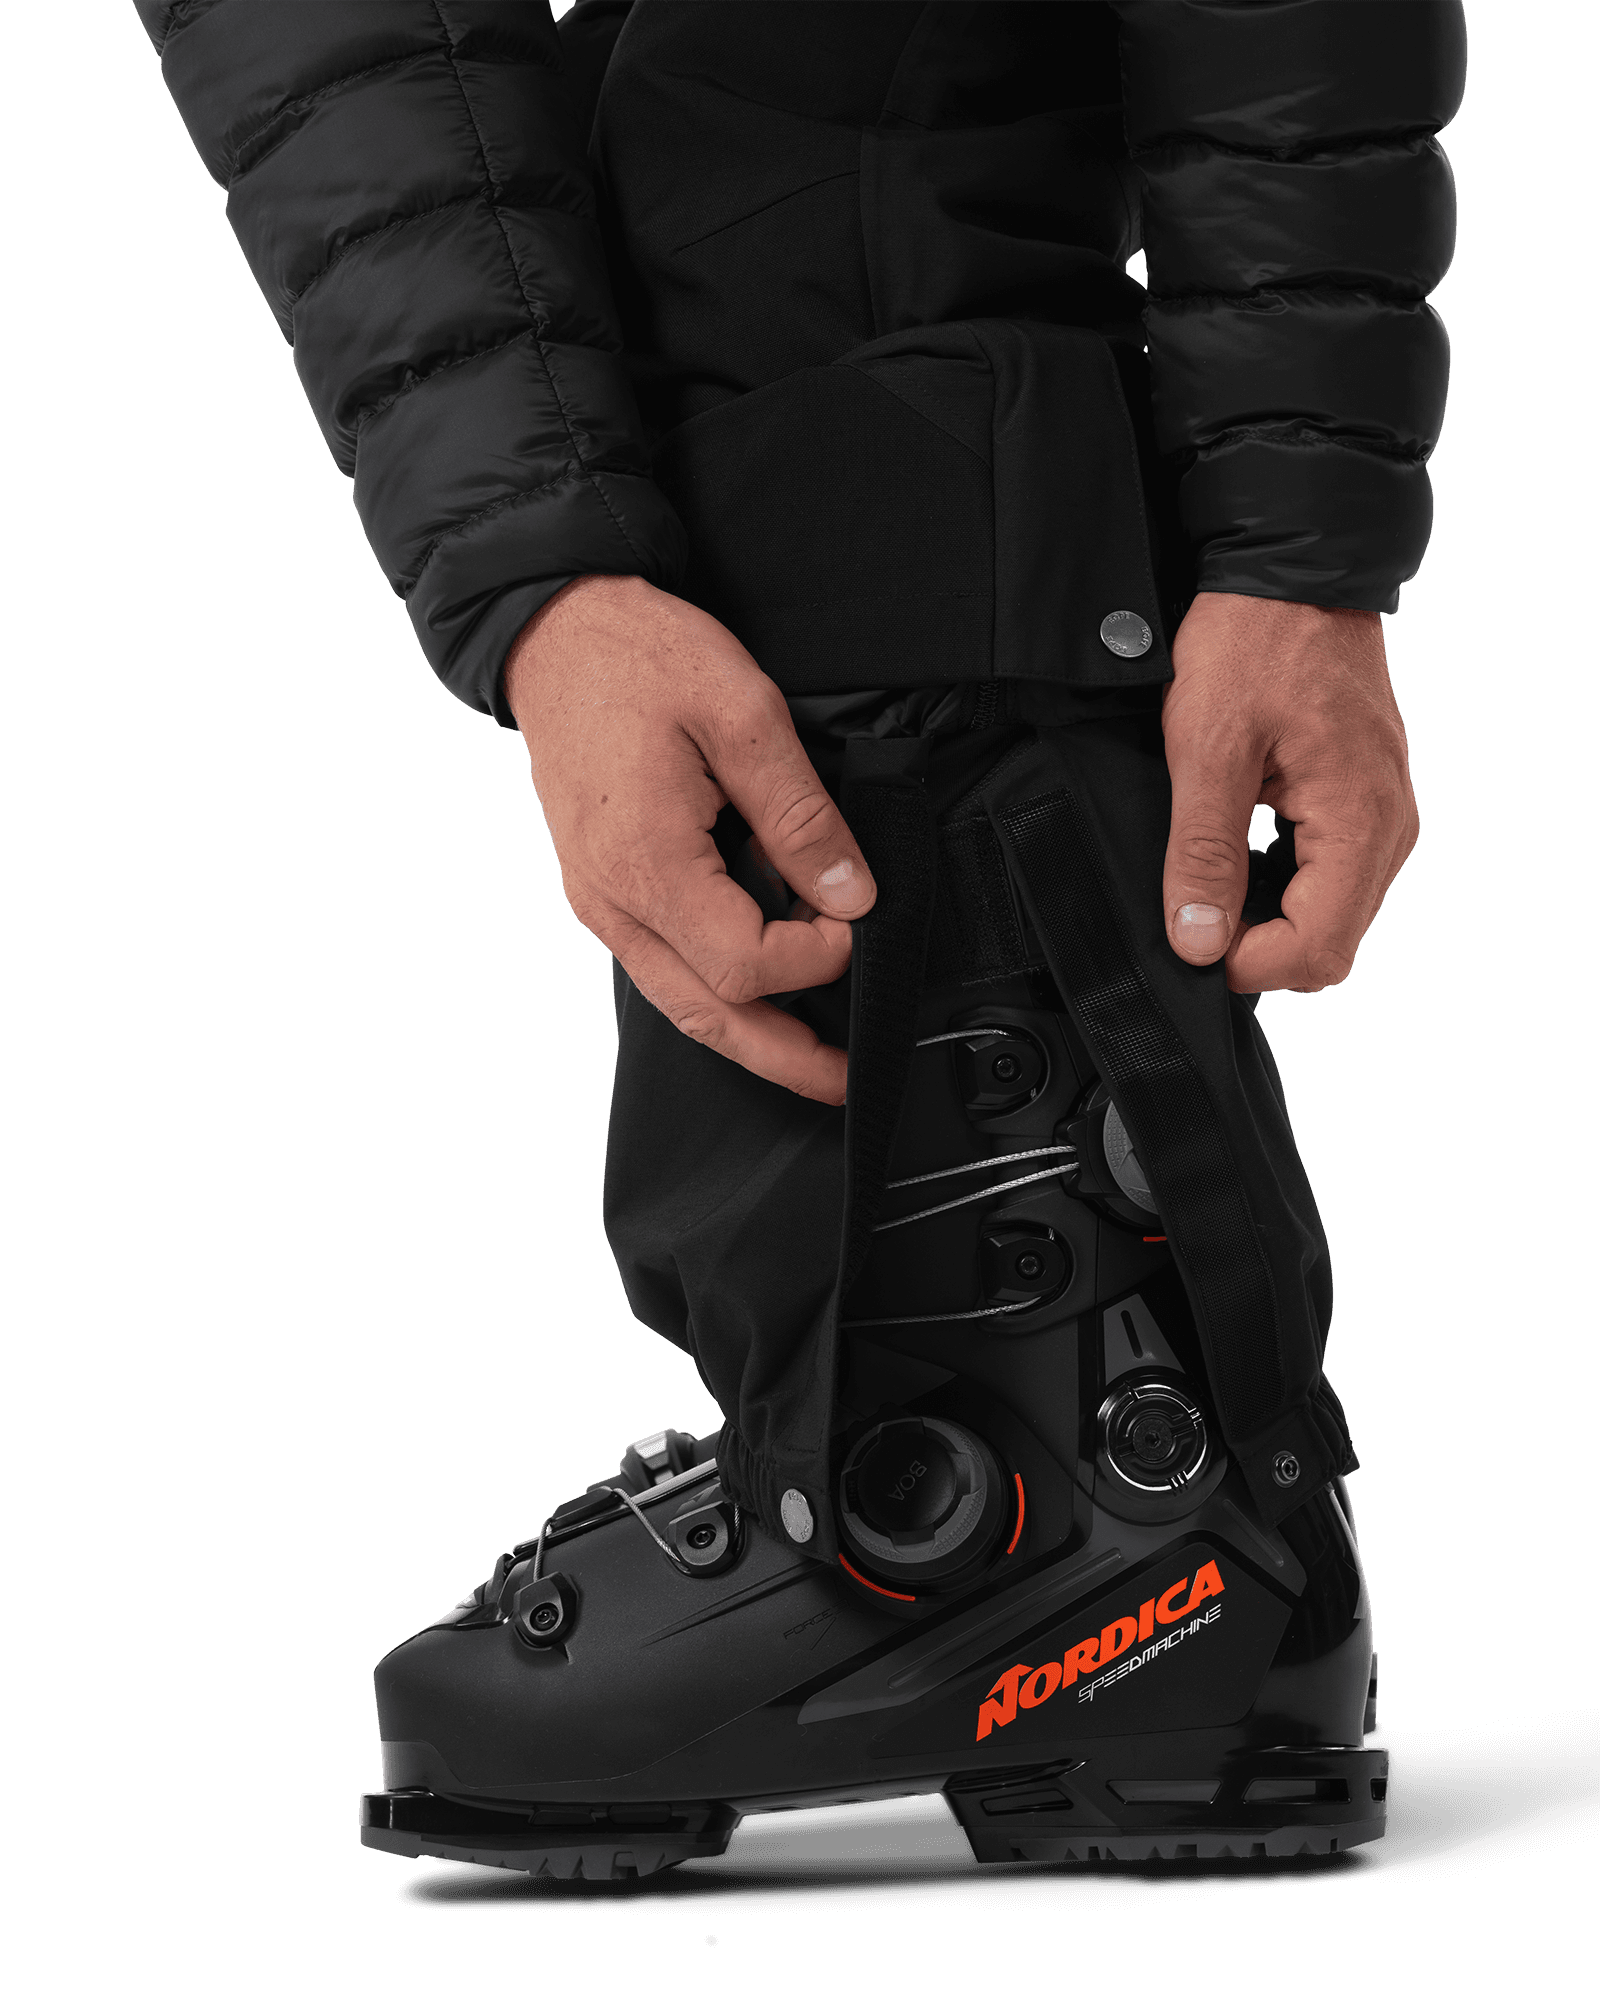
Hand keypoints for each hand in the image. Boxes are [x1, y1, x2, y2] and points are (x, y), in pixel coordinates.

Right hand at [503, 575, 875, 1103]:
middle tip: (844, 1079)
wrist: (555, 628)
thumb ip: (801, 815)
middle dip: (782, 1056)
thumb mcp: (743, 714)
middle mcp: (609, 898)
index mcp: (643, 860)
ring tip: (811, 1058)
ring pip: (679, 1001)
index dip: (813, 958)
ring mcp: (598, 900)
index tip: (855, 918)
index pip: (742, 962)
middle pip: (705, 1013)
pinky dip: (714, 993)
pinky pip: (661, 965)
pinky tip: (756, 997)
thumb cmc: (641, 656)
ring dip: (749, 1036)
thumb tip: (849, 895)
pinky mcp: (601, 888)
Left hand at [1161, 591, 1419, 993]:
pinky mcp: (1364, 804)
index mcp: (1361, 822)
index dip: (1248, 965)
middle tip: (1192, 908)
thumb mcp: (1206, 750)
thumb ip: (1203, 854)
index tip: (1191, 939)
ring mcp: (1382, 817)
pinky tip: (1236, 859)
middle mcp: (1389, 829)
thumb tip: (1199, 944)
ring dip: (1267, 919)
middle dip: (1257, 948)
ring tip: (1209, 879)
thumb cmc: (1253, 644)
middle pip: (1330, 946)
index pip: (1319, 952)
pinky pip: (1329, 878)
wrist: (1291, 572)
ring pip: (1329, 918)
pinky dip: (1281, 886)